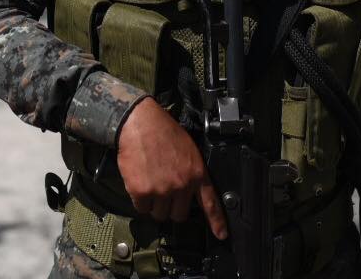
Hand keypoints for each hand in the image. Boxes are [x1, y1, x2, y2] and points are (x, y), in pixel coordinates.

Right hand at [115, 99, 228, 238]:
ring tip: (150, 183)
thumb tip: (189, 190)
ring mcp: (162, 190)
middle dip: (171, 208)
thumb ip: (191, 172)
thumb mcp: (189, 150)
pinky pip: (142, 209)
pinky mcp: (142, 192)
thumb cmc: (163, 132)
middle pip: (179, 215)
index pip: (210, 203)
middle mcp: (182, 185)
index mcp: (197, 173)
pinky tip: (139, 182)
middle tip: (164, 193)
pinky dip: (139, 200)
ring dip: (154, 205)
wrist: (140, 123)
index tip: (221, 235)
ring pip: (159, 214)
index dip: (217, 222)